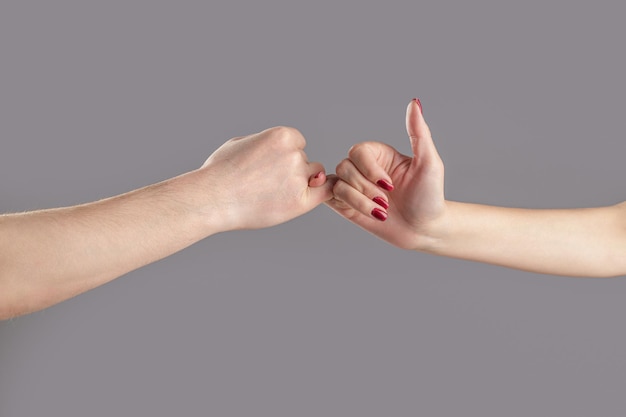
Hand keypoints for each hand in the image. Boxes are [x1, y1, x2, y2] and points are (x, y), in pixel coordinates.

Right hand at [199, 126, 332, 230]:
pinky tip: (306, 199)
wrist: (213, 198)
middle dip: (292, 171)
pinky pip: (325, 193)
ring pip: (312, 178)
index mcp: (282, 136)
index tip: (269, 167)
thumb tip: (280, 150)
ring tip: (270, 195)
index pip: (297, 143)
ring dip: (300, 185)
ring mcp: (298, 177)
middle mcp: (294, 154)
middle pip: (305, 162)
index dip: (285, 156)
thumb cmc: (220, 172)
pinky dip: (320, 194)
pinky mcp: (300, 201)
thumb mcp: (241, 143)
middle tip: (267, 184)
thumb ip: (265, 144)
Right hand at [327, 99, 446, 249]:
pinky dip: (349, 205)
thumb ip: (418, 132)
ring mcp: (354, 187)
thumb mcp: (428, 162)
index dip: (369, 169)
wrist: (425, 230)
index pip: (358, 151)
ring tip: (381, 212)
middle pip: (344, 167)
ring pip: (338, 185)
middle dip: (365, 188)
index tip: (391, 185)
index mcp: (379, 155)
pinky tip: (367, 212)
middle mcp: (364, 169)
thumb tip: (415, 102)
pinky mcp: (347, 206)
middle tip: (387, 203)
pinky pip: (332, 199)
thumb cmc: (430, 196)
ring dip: (360, 201)